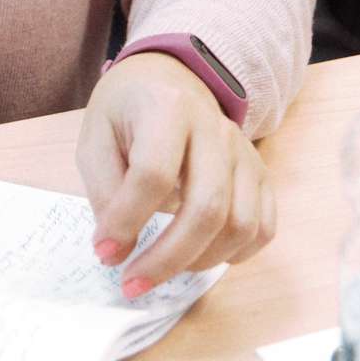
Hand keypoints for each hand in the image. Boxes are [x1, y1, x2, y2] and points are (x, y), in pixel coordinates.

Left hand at [78, 53, 275, 299]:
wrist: (170, 78)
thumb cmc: (126, 109)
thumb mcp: (96, 136)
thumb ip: (104, 189)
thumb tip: (118, 248)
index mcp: (167, 109)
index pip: (154, 174)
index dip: (127, 221)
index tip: (104, 252)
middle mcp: (215, 129)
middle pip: (206, 208)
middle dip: (167, 258)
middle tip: (133, 282)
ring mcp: (245, 153)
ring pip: (241, 224)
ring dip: (199, 261)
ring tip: (162, 268)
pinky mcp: (261, 174)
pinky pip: (263, 228)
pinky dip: (235, 254)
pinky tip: (199, 256)